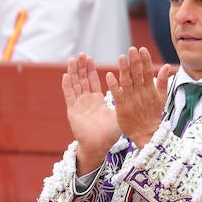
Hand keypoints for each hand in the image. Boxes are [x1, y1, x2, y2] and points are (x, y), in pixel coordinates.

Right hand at [62, 54, 121, 172]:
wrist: (98, 146)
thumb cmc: (109, 134)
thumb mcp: (118, 115)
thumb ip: (123, 103)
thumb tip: (135, 94)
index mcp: (97, 100)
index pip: (93, 81)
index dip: (91, 70)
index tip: (90, 58)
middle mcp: (86, 101)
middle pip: (83, 80)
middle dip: (81, 67)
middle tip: (82, 54)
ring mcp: (78, 105)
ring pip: (75, 84)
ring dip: (73, 72)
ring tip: (73, 60)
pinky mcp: (72, 111)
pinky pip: (69, 96)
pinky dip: (67, 85)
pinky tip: (66, 75)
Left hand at [105, 46, 172, 149]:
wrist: (147, 134)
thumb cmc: (153, 115)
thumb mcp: (162, 98)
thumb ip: (163, 81)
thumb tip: (166, 66)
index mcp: (150, 90)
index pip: (148, 72)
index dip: (145, 60)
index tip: (142, 49)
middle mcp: (141, 94)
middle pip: (137, 74)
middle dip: (134, 61)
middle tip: (131, 49)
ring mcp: (131, 100)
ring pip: (127, 82)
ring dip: (124, 69)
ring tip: (121, 57)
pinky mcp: (122, 107)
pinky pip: (117, 94)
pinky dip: (113, 85)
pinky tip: (109, 75)